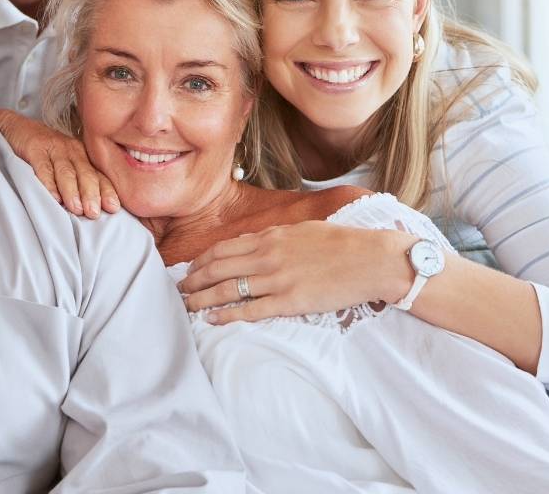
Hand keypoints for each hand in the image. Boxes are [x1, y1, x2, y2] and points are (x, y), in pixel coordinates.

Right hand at [0, 109, 119, 218]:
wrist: (18, 128)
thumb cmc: (46, 152)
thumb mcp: (66, 163)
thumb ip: (79, 182)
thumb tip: (93, 210)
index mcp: (83, 156)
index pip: (99, 175)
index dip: (107, 191)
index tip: (113, 208)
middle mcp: (72, 151)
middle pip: (85, 174)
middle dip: (92, 194)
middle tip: (94, 213)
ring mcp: (53, 149)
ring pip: (66, 172)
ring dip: (72, 191)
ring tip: (77, 208)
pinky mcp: (35, 149)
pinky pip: (43, 167)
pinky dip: (48, 182)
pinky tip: (53, 197)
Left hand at [177, 221, 411, 324]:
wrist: (370, 259)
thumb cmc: (340, 243)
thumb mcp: (301, 230)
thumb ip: (274, 237)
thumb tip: (251, 242)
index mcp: (270, 238)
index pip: (223, 249)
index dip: (201, 261)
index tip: (189, 271)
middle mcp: (267, 256)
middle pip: (217, 269)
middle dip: (193, 281)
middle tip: (178, 291)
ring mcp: (277, 279)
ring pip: (228, 289)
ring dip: (202, 299)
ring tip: (187, 307)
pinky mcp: (290, 301)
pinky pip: (250, 310)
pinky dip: (227, 315)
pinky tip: (212, 320)